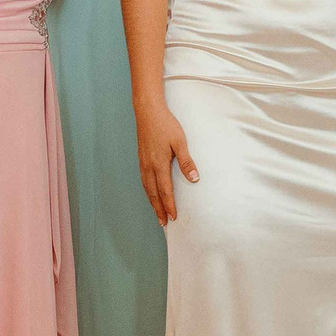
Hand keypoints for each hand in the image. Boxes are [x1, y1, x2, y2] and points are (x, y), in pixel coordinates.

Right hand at [135, 106, 198, 223]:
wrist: (147, 111)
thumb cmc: (166, 125)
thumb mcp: (180, 142)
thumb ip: (186, 161)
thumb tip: (194, 179)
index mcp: (159, 164)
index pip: (165, 191)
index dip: (169, 205)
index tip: (173, 217)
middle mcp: (148, 166)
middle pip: (153, 193)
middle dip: (159, 209)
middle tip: (164, 223)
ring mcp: (143, 163)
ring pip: (147, 188)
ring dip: (152, 202)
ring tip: (157, 213)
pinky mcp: (141, 158)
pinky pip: (144, 180)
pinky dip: (148, 191)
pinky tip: (151, 193)